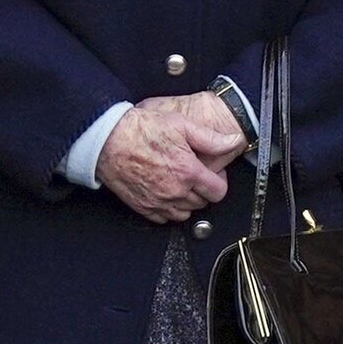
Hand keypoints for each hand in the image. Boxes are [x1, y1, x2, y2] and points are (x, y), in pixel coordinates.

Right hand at [97, 102, 246, 222]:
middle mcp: (175, 191)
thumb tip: (235, 141)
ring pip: (185, 214)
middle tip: (194, 174)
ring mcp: (158, 202)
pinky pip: (164, 219)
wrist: (107, 139)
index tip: (212, 173)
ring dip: (187, 201)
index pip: (218, 192)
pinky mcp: (143, 207)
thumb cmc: (140, 130)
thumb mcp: (181, 125)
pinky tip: (165, 192)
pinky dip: (168, 209)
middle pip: (202, 204)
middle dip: (203, 190)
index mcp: (188, 172)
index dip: (219, 181)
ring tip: (180, 183)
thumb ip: (212, 138)